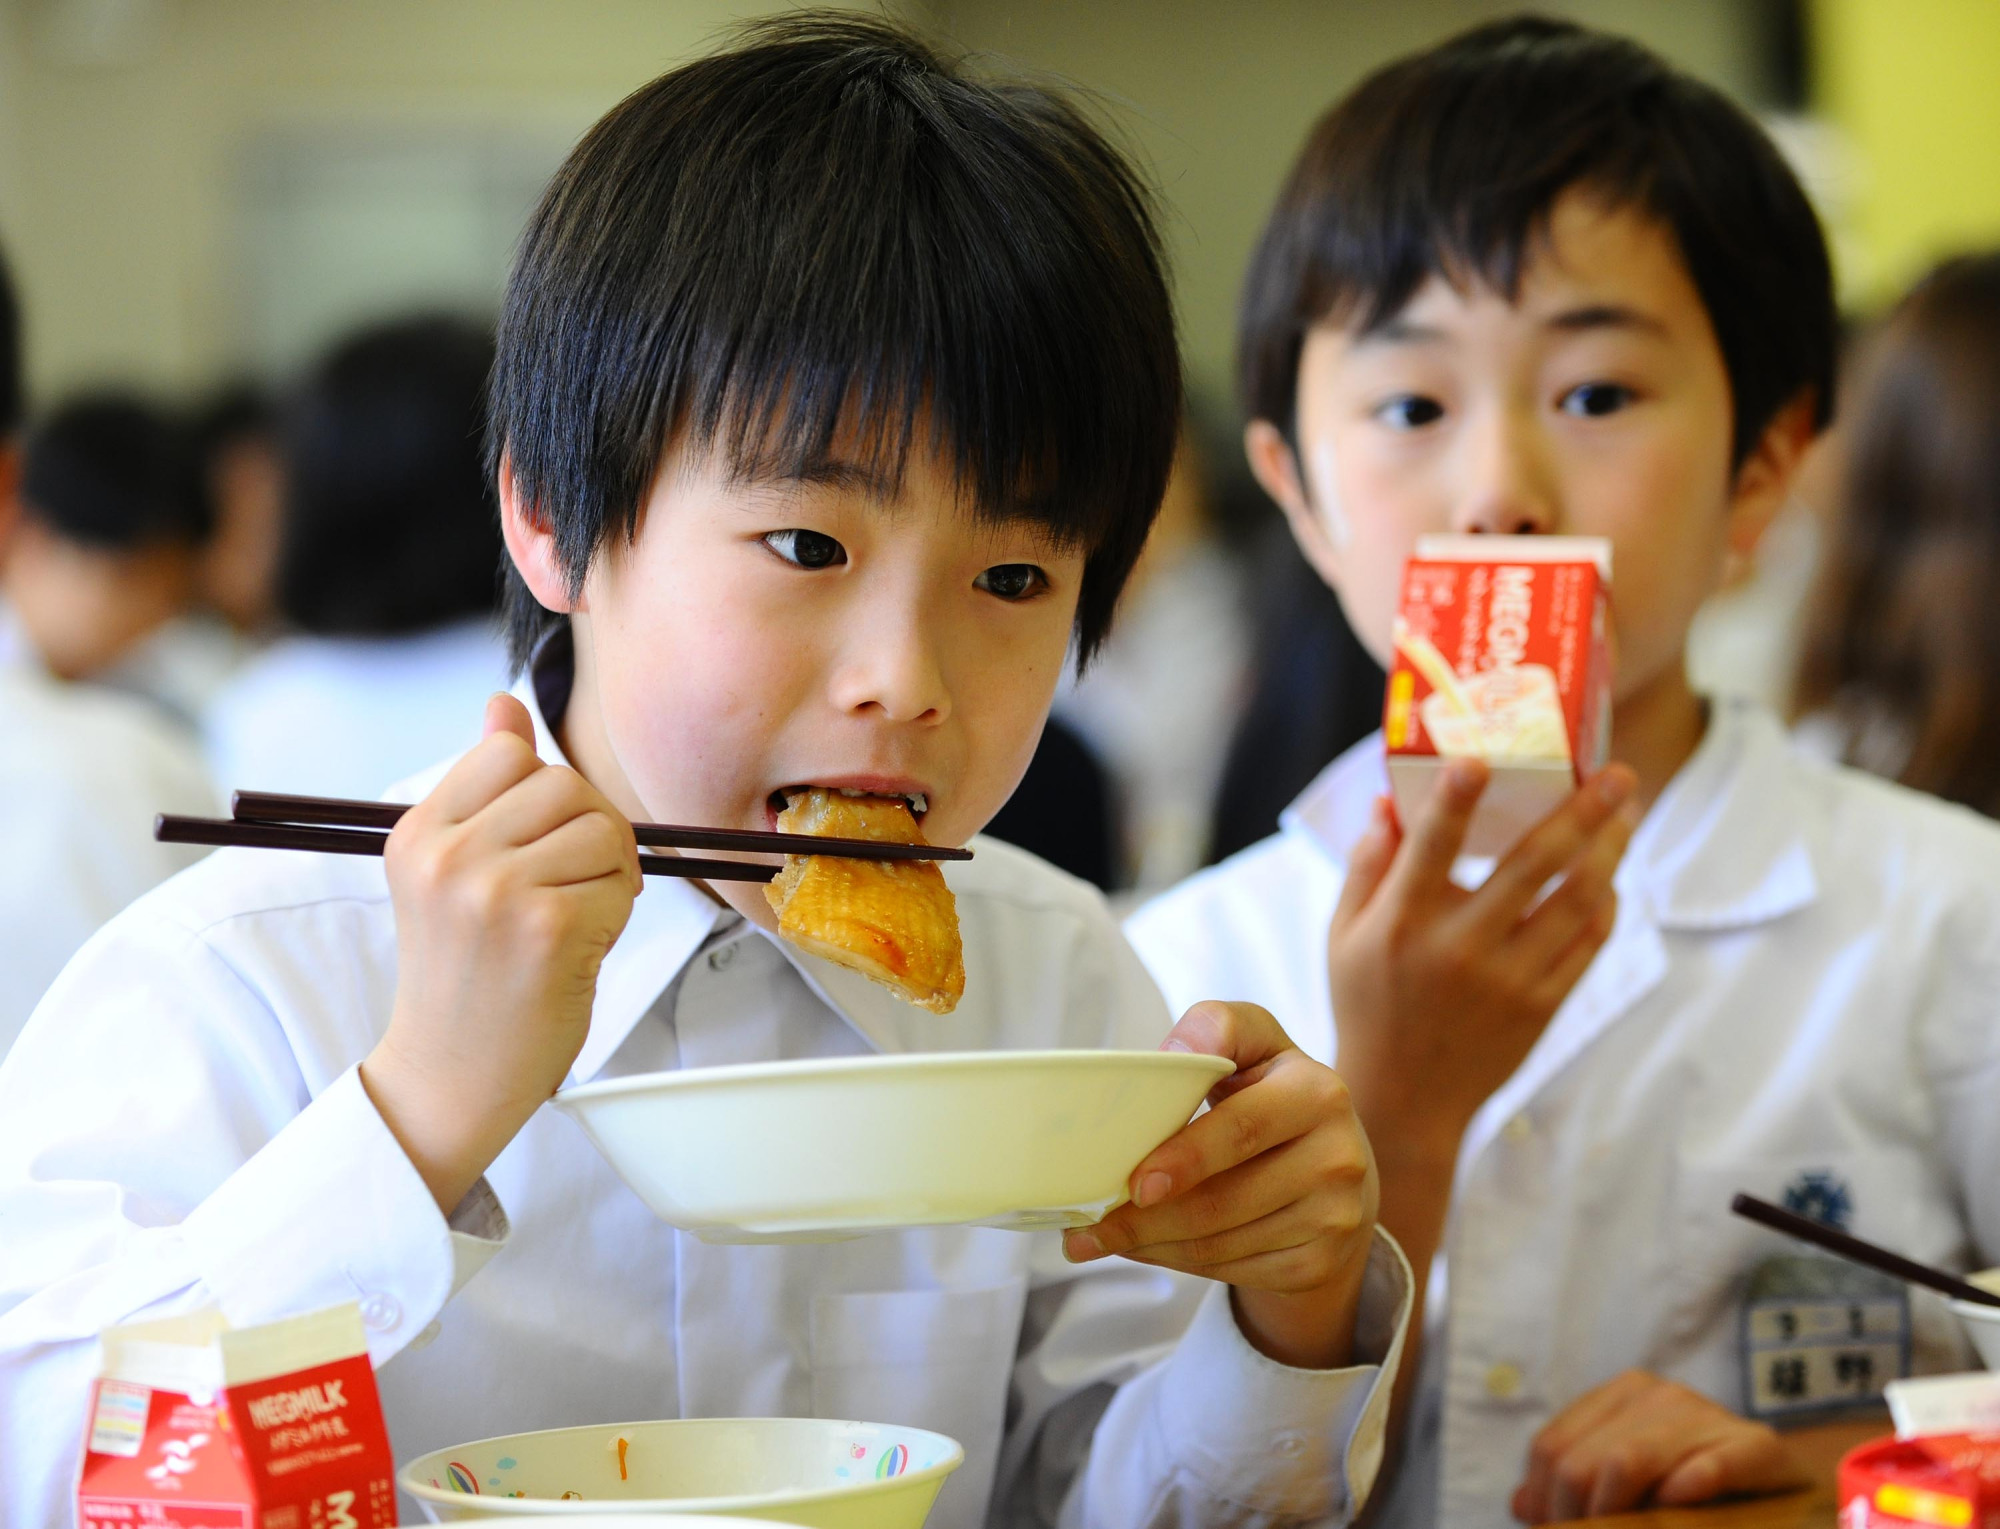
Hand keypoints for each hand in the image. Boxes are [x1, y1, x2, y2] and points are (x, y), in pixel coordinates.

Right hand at [360, 694, 640, 1212]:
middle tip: (562, 892)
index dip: (547, 794)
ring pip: (604, 829)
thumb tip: (503, 703)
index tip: (534, 846)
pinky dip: (614, 918)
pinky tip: (575, 952)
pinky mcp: (547, 928)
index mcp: (419, 832)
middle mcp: (449, 855)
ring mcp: (496, 891)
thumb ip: (483, 784)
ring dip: (608, 876)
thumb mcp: (452, 870)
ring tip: (568, 921)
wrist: (449, 1076)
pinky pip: (621, 885)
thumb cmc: (465, 973)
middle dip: (588, 834)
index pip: (511, 750)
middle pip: (568, 784)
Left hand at [1062, 1001, 1377, 1368]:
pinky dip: (1180, 1263)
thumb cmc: (1272, 1093)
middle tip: (1087, 1229)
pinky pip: (1233, 1272)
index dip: (1184, 1160)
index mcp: (1317, 1094)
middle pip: (1221, 1203)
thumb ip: (1214, 1029)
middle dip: (1144, 1221)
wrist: (1336, 1165)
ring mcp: (1334, 1217)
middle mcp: (1337, 1158)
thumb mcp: (1254, 1043)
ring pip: (1220, 1245)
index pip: (1240, 1130)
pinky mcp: (1320, 1263)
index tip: (1134, 1185)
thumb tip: (1171, 1055)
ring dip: (1151, 1246)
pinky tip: (1152, 1248)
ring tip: (1106, 1237)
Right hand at [1329, 760, 1638, 1162]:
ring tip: (1625, 812)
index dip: (1453, 801)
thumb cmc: (1368, 1004)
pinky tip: (1608, 873)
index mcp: (1401, 923)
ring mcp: (1507, 980)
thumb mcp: (1343, 935)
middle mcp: (1458, 948)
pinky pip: (1588, 944)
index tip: (1478, 758)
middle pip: (1532, 864)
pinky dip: (1604, 903)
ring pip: (1576, 901)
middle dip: (1581, 810)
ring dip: (1609, 850)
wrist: (1405, 1100)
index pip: (1429, 849)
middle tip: (1616, 771)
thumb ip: (1366, 865)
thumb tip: (1386, 800)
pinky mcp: (1541, 1006)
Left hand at [1512, 1371, 1803, 1521]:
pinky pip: (1709, 1466)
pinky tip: (1676, 1505)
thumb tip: (1522, 1504)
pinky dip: (1685, 1490)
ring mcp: (1708, 1415)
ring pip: (1630, 1461)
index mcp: (1622, 1396)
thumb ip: (1580, 1482)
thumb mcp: (1632, 1482)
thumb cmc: (1698, 1486)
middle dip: (1575, 1516)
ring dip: (1615, 1514)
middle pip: (1582, 1460)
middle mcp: (1660, 1395)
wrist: (1788, 1485)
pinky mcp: (1757, 1445)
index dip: (1543, 1500)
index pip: (1552, 1447)